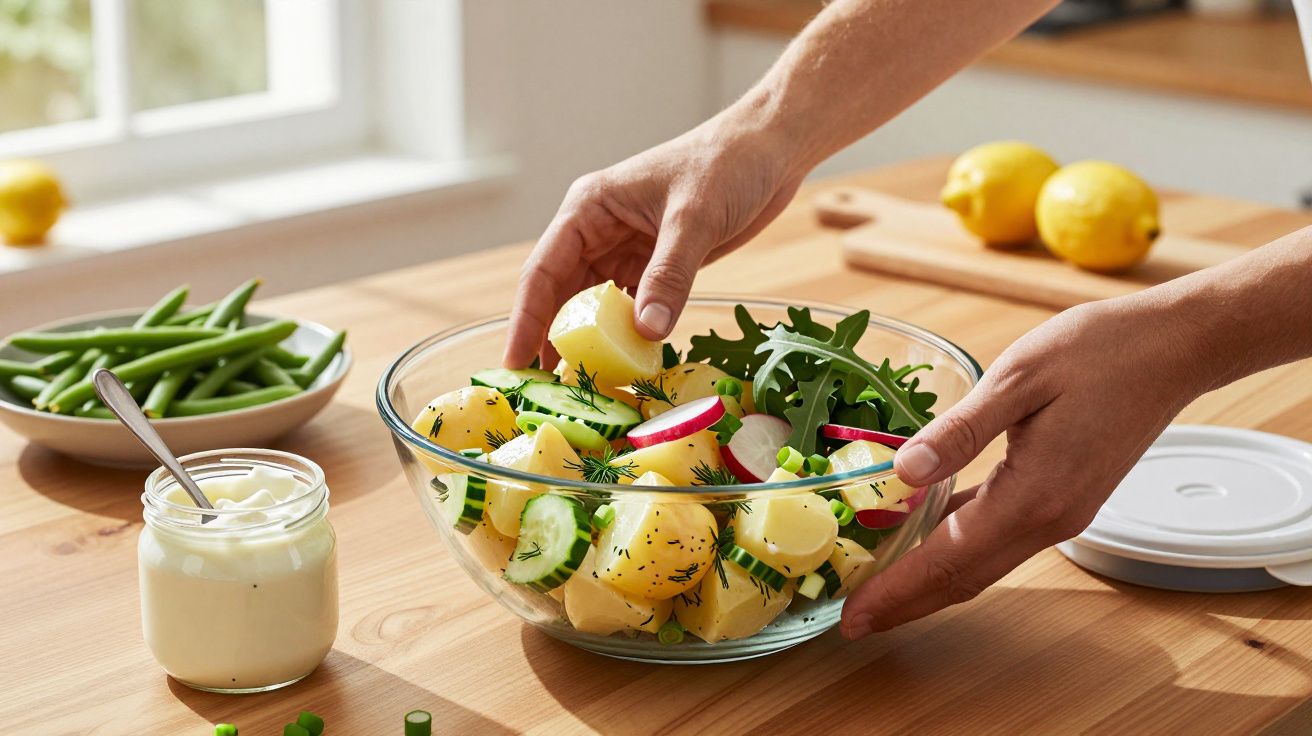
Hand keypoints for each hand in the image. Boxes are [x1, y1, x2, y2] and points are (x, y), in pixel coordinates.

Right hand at [503, 113, 805, 367]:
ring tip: (578, 388)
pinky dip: (625, 337)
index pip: (543, 271)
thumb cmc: (728, 163)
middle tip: (541, 392)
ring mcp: (626, 249)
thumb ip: (669, 275)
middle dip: (550, 340)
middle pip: (561, 295)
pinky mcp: (655, 265)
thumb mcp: (695, 219)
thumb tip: (646, 331)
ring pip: (594, 306)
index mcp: (589, 208)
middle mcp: (598, 231)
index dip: (526, 320)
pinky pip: (630, 308)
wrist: (771, 149)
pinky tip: (623, 366)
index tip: (514, 363)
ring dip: (589, 343)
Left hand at [840, 297, 1207, 638]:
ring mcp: (1060, 512)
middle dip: (906, 602)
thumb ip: (960, 430)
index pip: (950, 560)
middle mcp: (1049, 518)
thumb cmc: (1100, 351)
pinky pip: (998, 537)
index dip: (898, 592)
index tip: (855, 617)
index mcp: (1034, 495)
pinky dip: (957, 549)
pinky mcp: (1063, 497)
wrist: (1173, 348)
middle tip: (854, 621)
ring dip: (929, 581)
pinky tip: (925, 536)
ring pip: (982, 563)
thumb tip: (903, 472)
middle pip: (965, 578)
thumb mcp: (1019, 377)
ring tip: (879, 588)